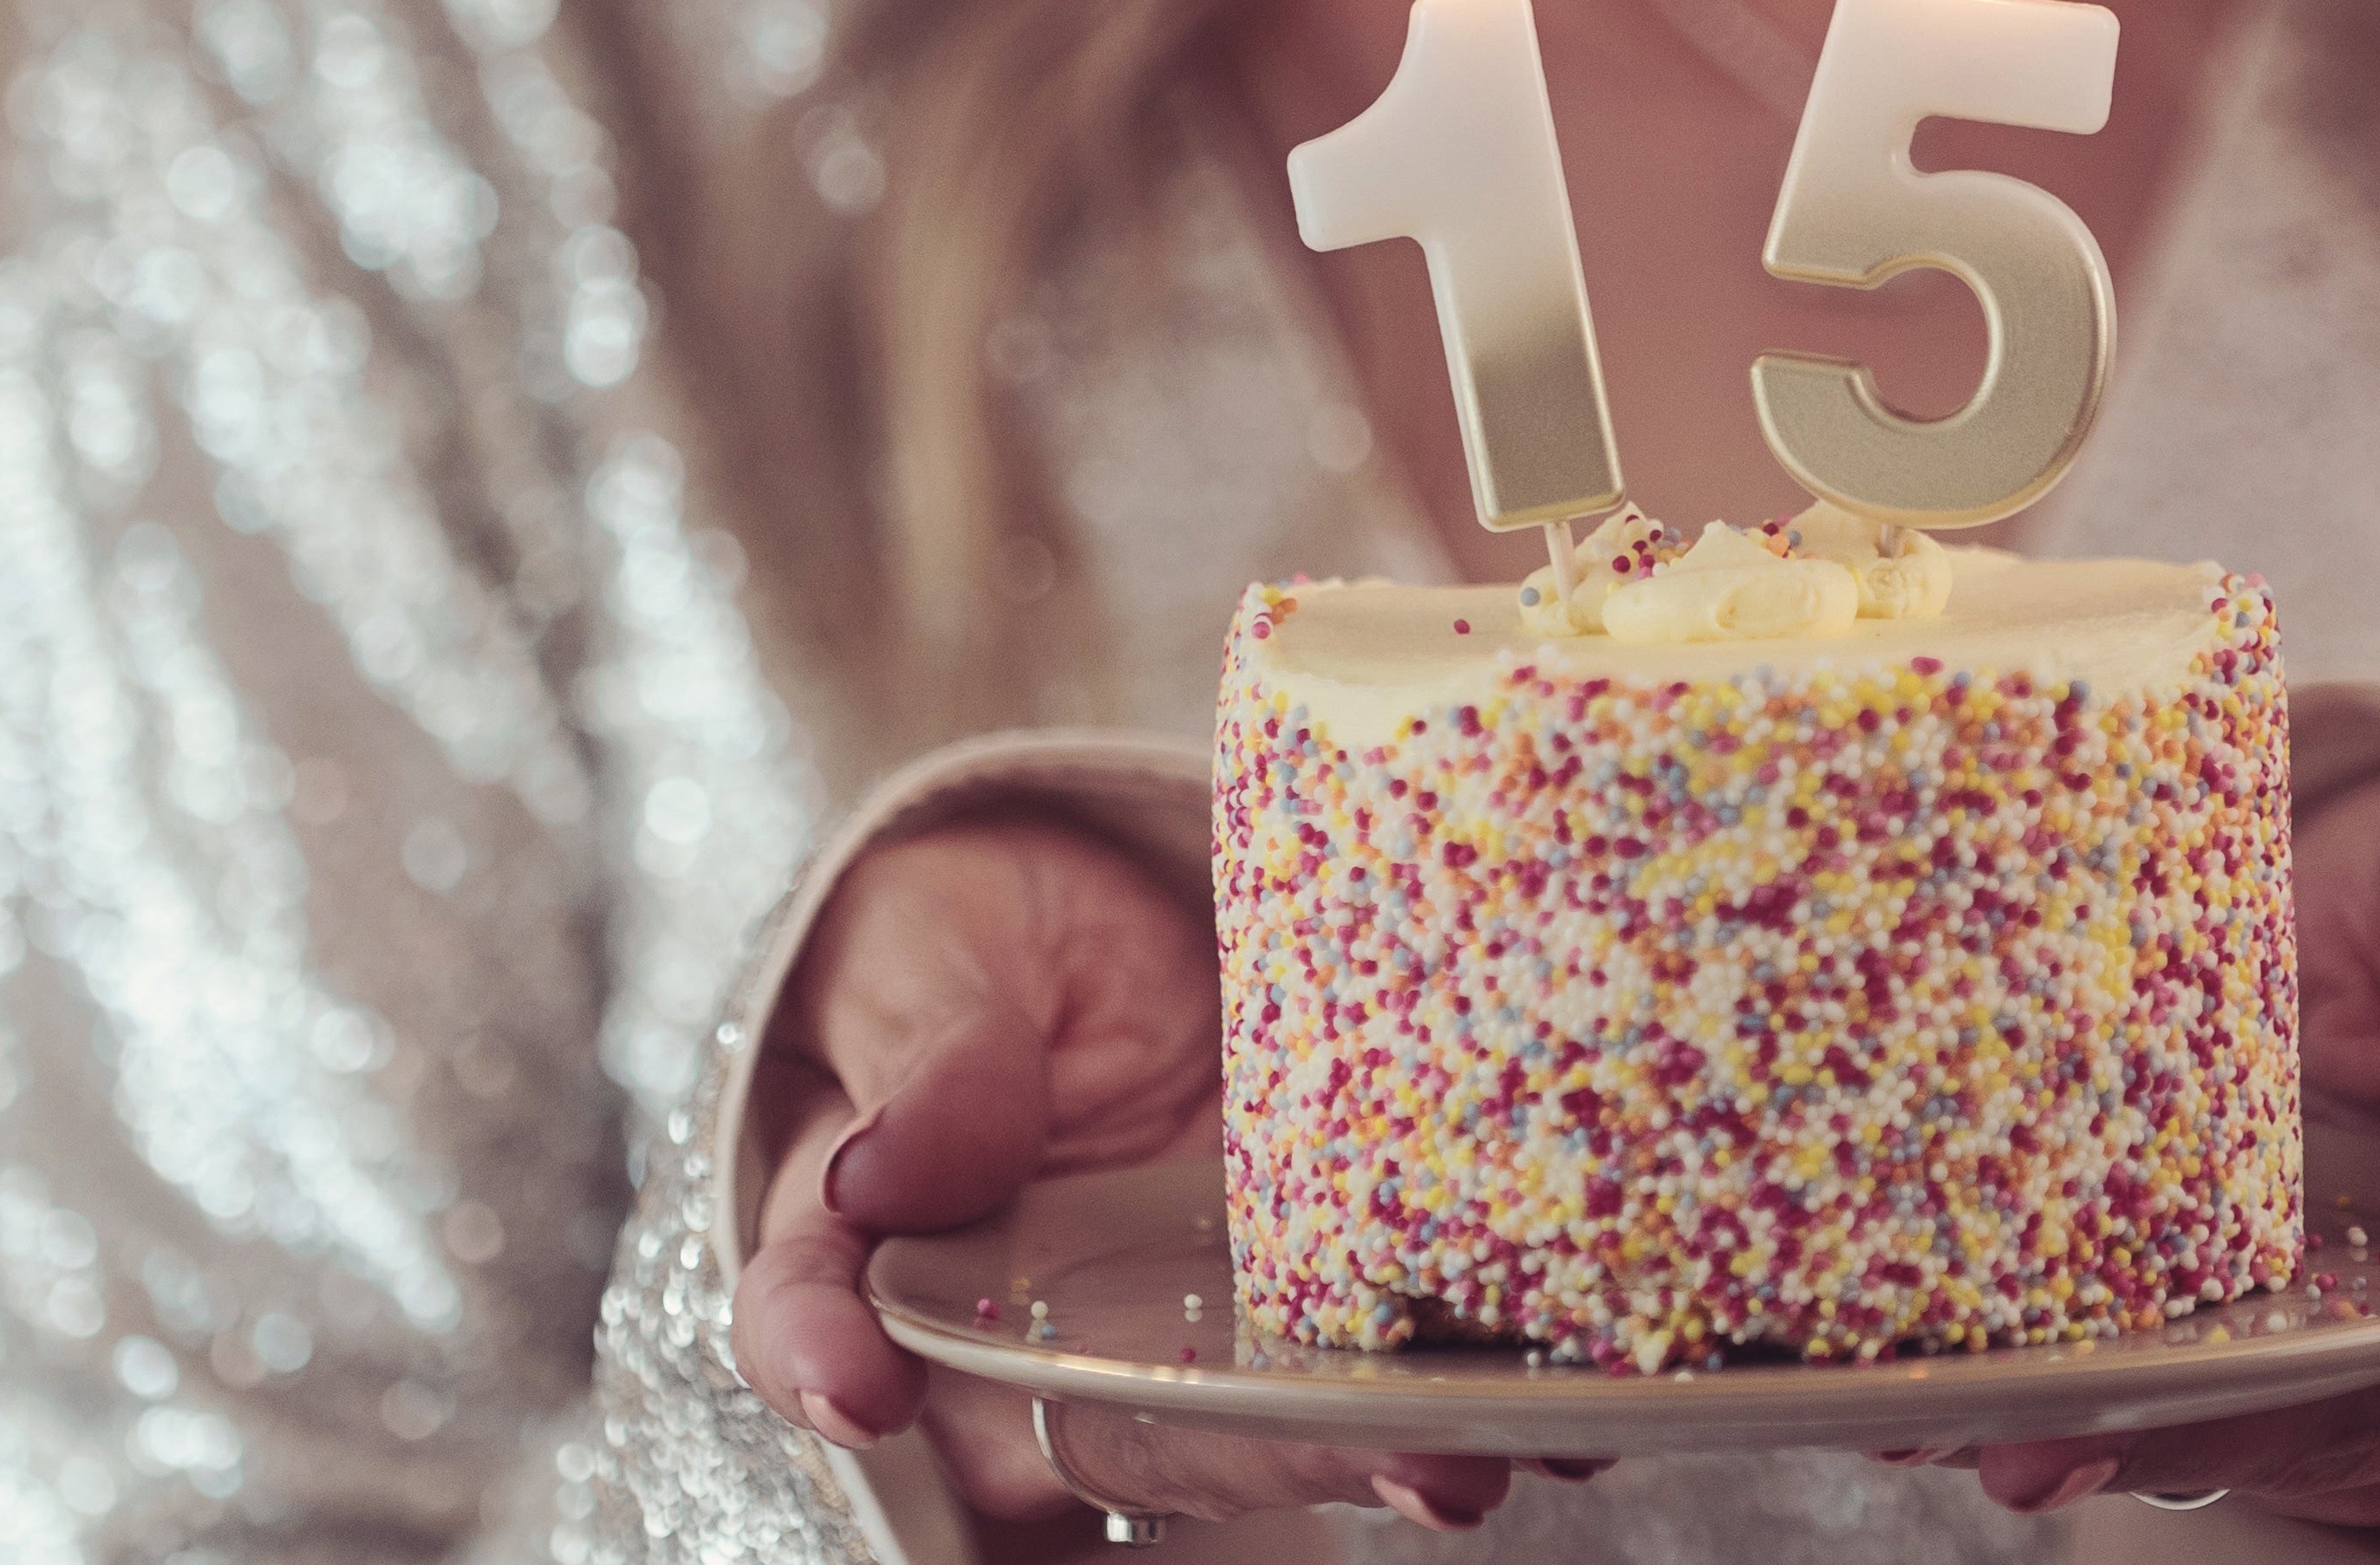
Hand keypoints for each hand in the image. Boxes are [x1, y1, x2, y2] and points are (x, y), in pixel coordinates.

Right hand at [727, 814, 1521, 1535]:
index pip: (812, 1309)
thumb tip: (890, 1163)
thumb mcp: (928, 946)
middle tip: (1344, 1449)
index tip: (856, 1388)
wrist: (1099, 922)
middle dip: (1226, 1455)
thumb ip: (927, 1051)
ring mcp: (1163, 1341)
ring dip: (1361, 1457)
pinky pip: (1363, 1386)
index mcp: (868, 1234)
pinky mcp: (1289, 1315)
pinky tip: (1567, 1404)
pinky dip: (1463, 1404)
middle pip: (1083, 1424)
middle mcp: (1014, 1332)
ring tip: (1466, 1455)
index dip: (819, 1355)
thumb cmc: (974, 940)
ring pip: (1239, 1435)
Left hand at [1970, 772, 2379, 1527]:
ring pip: (2264, 1415)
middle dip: (2285, 1438)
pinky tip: (1935, 1393)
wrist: (2351, 892)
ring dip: (2135, 1437)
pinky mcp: (2215, 1310)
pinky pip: (2148, 1368)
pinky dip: (2051, 1387)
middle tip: (2154, 1441)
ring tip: (2011, 1437)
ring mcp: (2342, 1330)